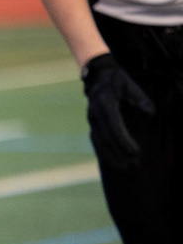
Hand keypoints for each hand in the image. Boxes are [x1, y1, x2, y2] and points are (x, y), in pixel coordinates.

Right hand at [81, 52, 155, 170]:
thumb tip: (152, 113)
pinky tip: (115, 160)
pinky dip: (106, 152)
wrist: (96, 76)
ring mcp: (91, 121)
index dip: (125, 142)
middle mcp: (94, 115)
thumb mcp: (129, 84)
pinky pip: (97, 142)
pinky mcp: (92, 124)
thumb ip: (140, 98)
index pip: (114, 128)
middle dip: (120, 153)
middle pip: (107, 139)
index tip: (137, 152)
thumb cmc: (116, 79)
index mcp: (104, 105)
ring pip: (100, 143)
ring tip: (126, 167)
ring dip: (112, 156)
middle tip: (134, 164)